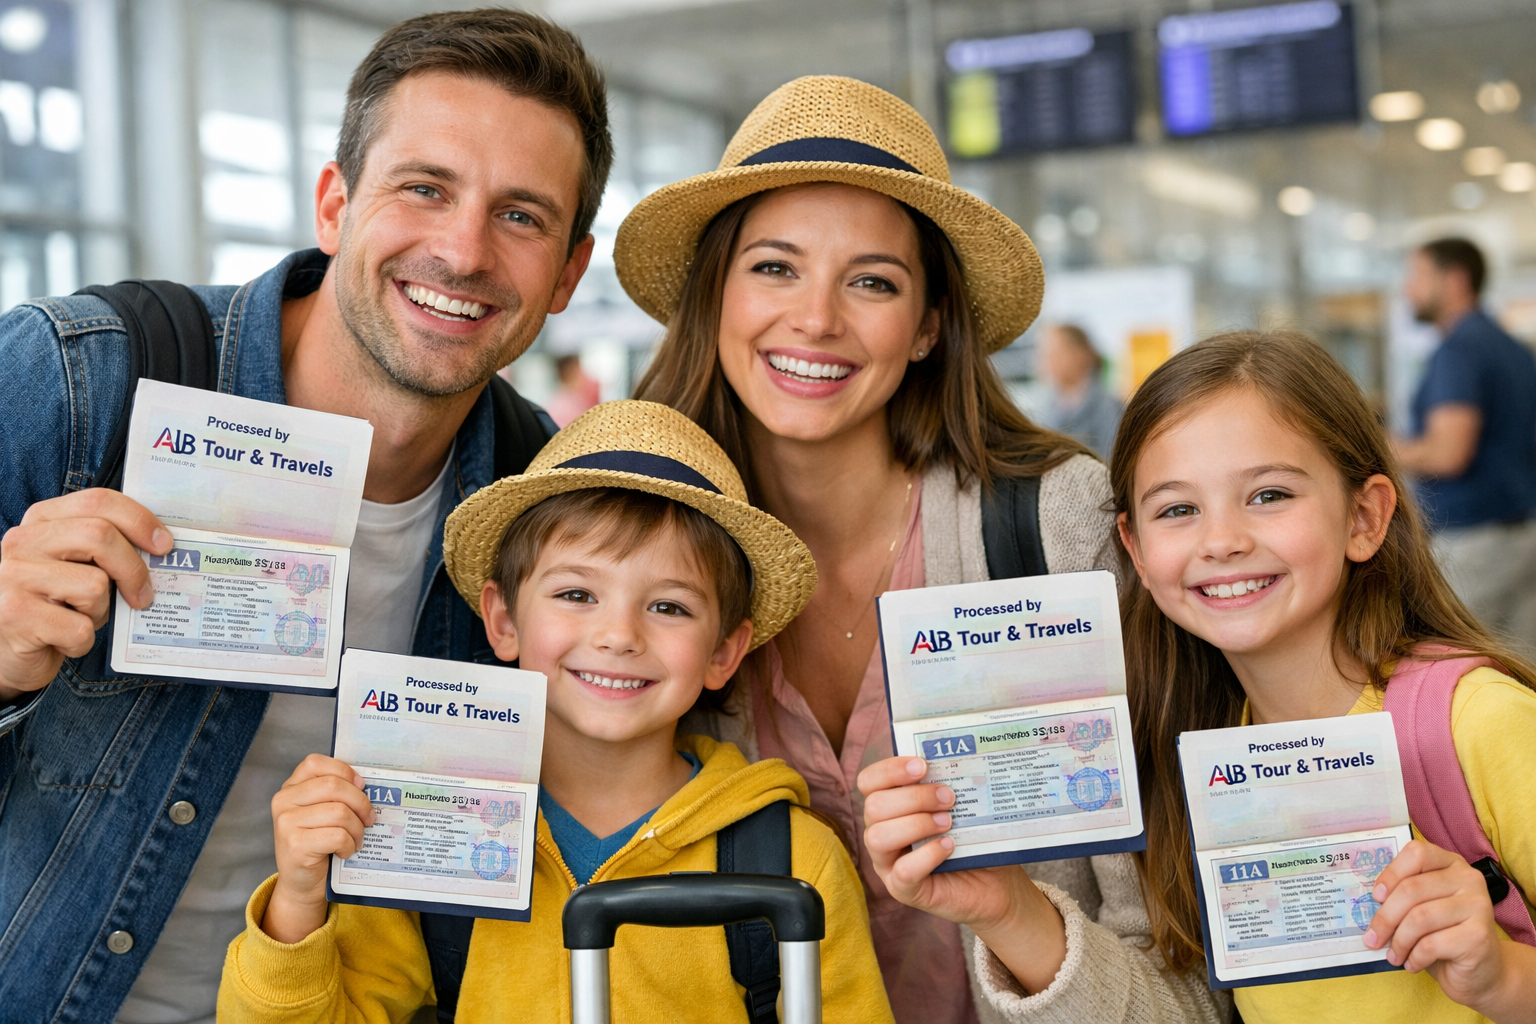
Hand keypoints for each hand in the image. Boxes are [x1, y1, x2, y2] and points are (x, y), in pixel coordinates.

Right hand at [0, 489, 171, 699]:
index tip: (164, 546)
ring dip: (100, 612)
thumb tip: (161, 548)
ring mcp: (14, 577)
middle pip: (100, 536)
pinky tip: (63, 641)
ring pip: (94, 585)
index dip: (139, 520)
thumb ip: (104, 549)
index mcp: (41, 521)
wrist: (4, 652)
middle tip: (143, 596)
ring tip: (80, 619)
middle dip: (133, 570)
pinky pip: (79, 628)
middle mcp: (22, 542)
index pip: (97, 502)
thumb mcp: (75, 567)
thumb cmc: (52, 606)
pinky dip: (82, 642)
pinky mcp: (16, 615)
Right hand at [263, 754, 375, 943]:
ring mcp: (286, 823)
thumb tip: (367, 784)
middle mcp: (283, 801)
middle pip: (334, 786)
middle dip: (360, 802)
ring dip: (357, 828)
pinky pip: (337, 836)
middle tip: (369, 819)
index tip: (361, 786)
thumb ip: (334, 794)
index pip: (315, 763)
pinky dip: (349, 845)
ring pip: (339, 812)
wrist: (301, 883)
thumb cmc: (317, 843)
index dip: (344, 771)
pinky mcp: (295, 845)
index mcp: (290, 788)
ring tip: (357, 839)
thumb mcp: (321, 812)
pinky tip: (344, 851)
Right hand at [858, 756, 1066, 992]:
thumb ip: (950, 783)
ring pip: (878, 837)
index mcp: (889, 807)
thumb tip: (960, 754)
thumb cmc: (973, 839)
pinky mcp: (904, 890)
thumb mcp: (961, 806)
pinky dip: (928, 854)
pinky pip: (903, 871)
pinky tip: (950, 846)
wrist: (995, 884)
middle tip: (949, 797)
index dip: (889, 769)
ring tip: (948, 822)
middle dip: (913, 797)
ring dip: (917, 824)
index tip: (923, 765)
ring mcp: (888, 864)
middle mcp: (880, 833)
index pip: (868, 782)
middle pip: (874, 806)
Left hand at [1365, 839, 1535, 1020]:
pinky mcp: (1479, 936)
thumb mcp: (1422, 908)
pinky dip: (1414, 957)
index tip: (1375, 897)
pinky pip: (1431, 944)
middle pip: (1412, 889)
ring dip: (1399, 941)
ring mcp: (1478, 906)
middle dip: (1385, 918)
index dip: (1391, 873)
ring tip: (1393, 956)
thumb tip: (1364, 902)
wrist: (1482, 970)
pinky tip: (1411, 964)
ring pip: (1419, 918)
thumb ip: (1402, 896)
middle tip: (1372, 939)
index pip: (1417, 853)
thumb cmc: (1443, 935)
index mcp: (1451, 863)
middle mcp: (1469, 879)